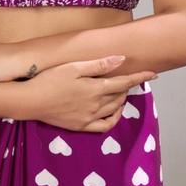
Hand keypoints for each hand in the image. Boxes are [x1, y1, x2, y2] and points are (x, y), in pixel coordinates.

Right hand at [22, 56, 156, 132]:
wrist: (31, 100)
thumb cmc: (51, 78)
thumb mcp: (74, 66)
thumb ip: (98, 64)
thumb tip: (121, 59)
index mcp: (95, 88)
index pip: (124, 82)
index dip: (139, 78)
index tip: (153, 74)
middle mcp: (96, 105)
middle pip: (120, 96)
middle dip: (129, 86)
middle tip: (131, 78)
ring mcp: (89, 117)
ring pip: (114, 109)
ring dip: (121, 100)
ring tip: (121, 91)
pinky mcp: (81, 126)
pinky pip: (105, 126)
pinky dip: (113, 118)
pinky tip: (113, 111)